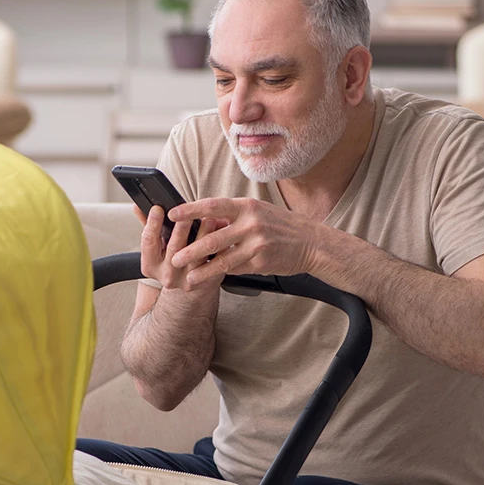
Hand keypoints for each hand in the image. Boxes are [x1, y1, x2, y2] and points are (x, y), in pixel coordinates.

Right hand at [137, 205, 229, 291]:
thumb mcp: (157, 245)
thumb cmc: (171, 258)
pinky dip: (218, 248)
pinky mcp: (204, 282)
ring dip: (203, 236)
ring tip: (210, 219)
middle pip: (173, 249)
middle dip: (180, 229)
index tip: (158, 209)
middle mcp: (166, 276)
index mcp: (150, 266)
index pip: (148, 242)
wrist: (189, 282)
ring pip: (196, 257)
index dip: (152, 224)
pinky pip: (212, 263)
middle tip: (187, 214)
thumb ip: (149, 225)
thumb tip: (138, 206)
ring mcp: (185, 281)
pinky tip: (222, 235)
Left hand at [167, 198, 327, 285]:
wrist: (311, 242)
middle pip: (213, 238)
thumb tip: (205, 222)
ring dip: (203, 271)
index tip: (172, 214)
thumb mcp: (257, 212)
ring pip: (223, 260)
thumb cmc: (280, 225)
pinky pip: (237, 269)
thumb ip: (232, 217)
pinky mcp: (262, 262)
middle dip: (191, 250)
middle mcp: (251, 223)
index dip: (190, 210)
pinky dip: (224, 273)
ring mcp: (257, 244)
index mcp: (247, 206)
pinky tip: (212, 278)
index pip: (213, 206)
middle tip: (174, 258)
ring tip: (189, 278)